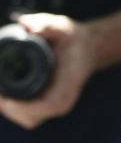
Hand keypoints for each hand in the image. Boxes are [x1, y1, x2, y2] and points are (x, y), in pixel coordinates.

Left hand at [0, 13, 96, 128]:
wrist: (90, 47)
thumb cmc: (75, 39)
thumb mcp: (63, 27)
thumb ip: (45, 24)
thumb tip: (25, 24)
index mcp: (68, 87)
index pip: (43, 107)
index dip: (20, 107)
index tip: (3, 95)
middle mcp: (63, 101)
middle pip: (29, 117)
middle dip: (8, 106)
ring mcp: (55, 106)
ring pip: (26, 118)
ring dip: (9, 108)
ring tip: (0, 90)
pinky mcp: (48, 106)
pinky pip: (28, 115)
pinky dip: (14, 107)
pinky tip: (5, 94)